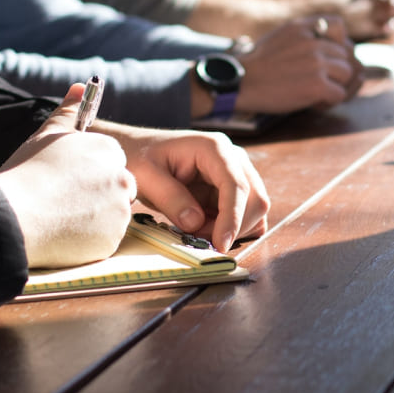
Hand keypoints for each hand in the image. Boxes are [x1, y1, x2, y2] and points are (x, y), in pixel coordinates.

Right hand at [0, 84, 136, 267]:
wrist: (14, 215)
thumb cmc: (27, 172)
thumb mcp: (47, 135)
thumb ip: (68, 111)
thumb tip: (80, 86)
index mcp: (109, 151)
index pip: (111, 162)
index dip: (89, 173)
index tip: (68, 181)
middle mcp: (121, 178)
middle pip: (117, 188)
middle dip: (97, 195)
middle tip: (64, 202)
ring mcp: (120, 211)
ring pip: (112, 215)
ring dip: (94, 218)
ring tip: (60, 217)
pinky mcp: (113, 239)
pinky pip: (105, 239)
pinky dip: (89, 239)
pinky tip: (64, 234)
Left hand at [96, 125, 269, 252]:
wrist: (138, 151)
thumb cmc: (140, 157)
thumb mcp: (146, 176)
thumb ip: (170, 198)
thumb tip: (196, 223)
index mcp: (213, 148)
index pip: (236, 185)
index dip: (232, 217)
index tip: (220, 244)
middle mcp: (233, 158)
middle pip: (255, 198)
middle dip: (233, 226)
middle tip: (199, 240)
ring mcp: (236, 172)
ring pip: (254, 209)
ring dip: (232, 229)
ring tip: (197, 231)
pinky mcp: (232, 188)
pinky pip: (245, 214)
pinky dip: (232, 228)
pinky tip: (207, 229)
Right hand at [235, 16, 364, 113]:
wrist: (239, 83)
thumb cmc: (258, 65)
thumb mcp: (281, 36)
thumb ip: (306, 35)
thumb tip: (337, 46)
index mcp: (303, 26)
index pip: (339, 26)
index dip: (338, 42)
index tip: (325, 56)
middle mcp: (313, 41)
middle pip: (346, 55)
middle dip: (336, 70)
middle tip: (318, 81)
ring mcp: (316, 63)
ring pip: (347, 74)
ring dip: (335, 86)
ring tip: (315, 92)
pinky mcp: (317, 85)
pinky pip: (339, 94)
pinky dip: (328, 102)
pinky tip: (312, 102)